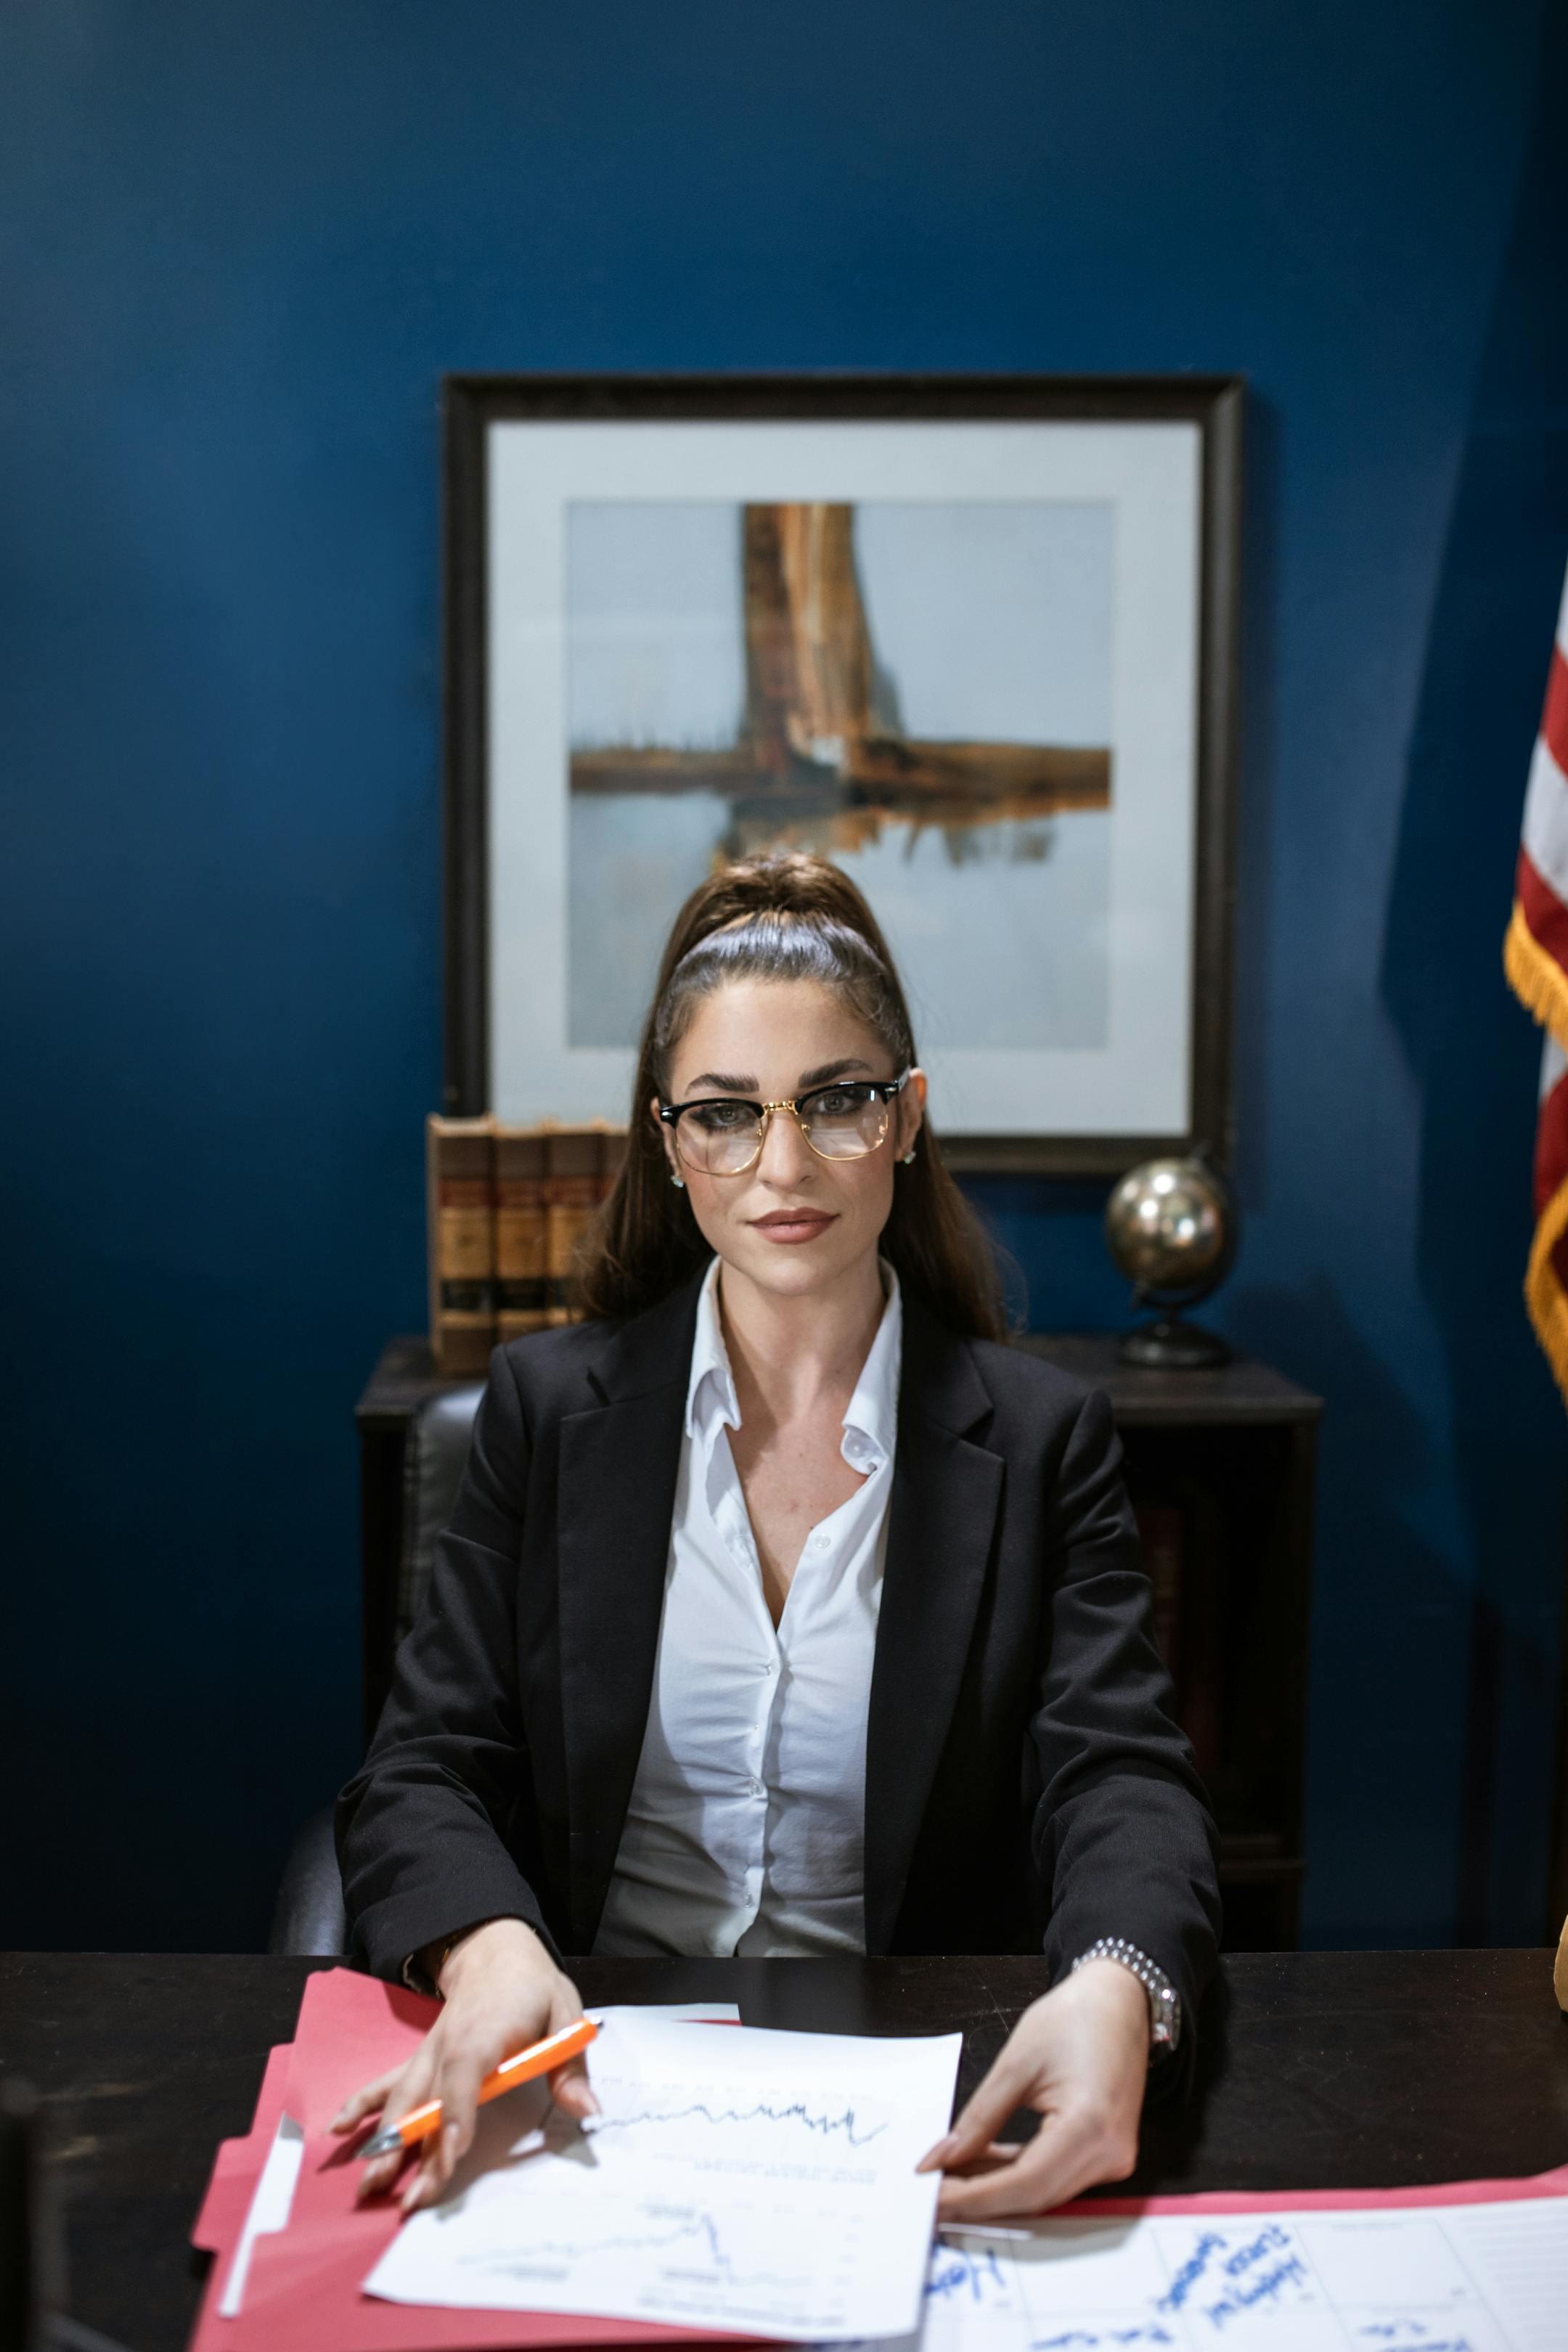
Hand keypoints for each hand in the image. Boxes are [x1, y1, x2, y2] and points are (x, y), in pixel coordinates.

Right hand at [330, 1918, 595, 2212]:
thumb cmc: (532, 1988)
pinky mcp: (420, 2060)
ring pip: (402, 2100)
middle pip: (429, 2101)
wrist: (494, 1950)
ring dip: (385, 2141)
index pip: (467, 2075)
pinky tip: (339, 2128)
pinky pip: (387, 2083)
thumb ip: (570, 2067)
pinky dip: (361, 2104)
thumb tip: (588, 2111)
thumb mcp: (565, 2014)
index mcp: (485, 2033)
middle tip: (411, 2199)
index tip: (452, 2154)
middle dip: (417, 2151)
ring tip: (368, 2184)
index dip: (458, 2114)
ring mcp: (429, 2054)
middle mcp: (448, 2047)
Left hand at [917, 1960, 1149, 2219]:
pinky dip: (1017, 2173)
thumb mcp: (1016, 2063)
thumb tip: (941, 2159)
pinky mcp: (1105, 2155)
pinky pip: (1055, 2177)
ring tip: (949, 2177)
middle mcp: (1109, 2153)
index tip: (932, 2198)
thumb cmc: (1073, 2018)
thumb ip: (979, 2118)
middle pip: (1034, 2195)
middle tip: (931, 2193)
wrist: (1119, 2002)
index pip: (1025, 2183)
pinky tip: (982, 2165)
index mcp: (1089, 2125)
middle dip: (979, 2198)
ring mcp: (1112, 2158)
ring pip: (1043, 2191)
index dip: (975, 2196)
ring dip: (995, 2187)